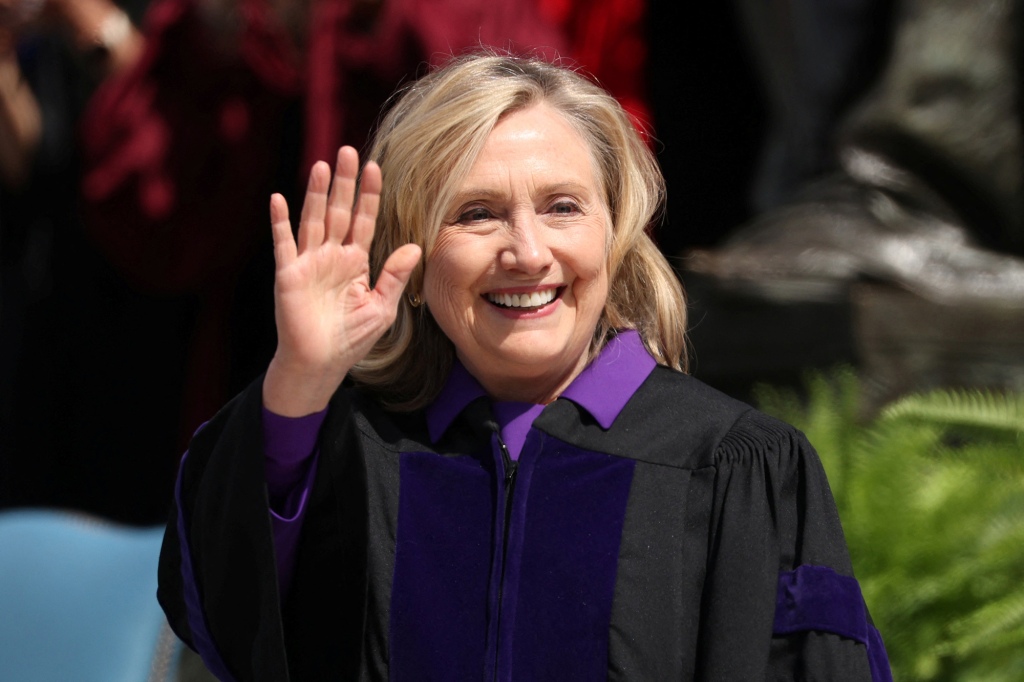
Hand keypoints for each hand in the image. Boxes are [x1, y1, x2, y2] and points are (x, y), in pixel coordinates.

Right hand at [262, 146, 421, 415]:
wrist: (320, 363)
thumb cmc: (351, 338)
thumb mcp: (381, 307)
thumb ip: (394, 276)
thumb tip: (415, 246)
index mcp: (355, 261)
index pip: (363, 220)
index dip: (369, 195)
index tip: (375, 168)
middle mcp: (331, 256)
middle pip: (339, 211)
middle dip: (344, 183)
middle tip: (348, 151)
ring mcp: (308, 262)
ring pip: (314, 220)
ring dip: (317, 194)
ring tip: (322, 165)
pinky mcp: (289, 275)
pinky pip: (284, 244)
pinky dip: (281, 222)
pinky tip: (279, 198)